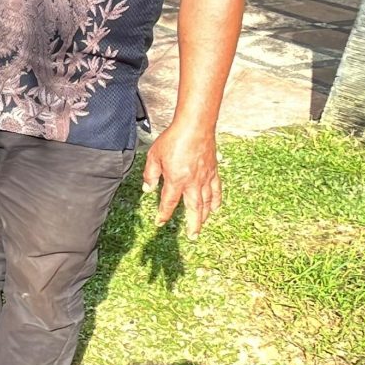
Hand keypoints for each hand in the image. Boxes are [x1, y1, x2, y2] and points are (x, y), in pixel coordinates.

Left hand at [141, 122, 220, 238]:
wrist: (195, 127)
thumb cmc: (174, 139)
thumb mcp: (154, 156)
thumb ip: (150, 174)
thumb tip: (148, 188)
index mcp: (176, 180)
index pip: (168, 203)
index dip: (164, 215)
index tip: (160, 222)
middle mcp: (192, 183)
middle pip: (193, 209)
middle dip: (192, 224)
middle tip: (192, 236)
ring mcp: (205, 178)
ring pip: (207, 202)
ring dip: (204, 216)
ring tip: (202, 225)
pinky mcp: (213, 171)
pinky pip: (216, 190)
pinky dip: (216, 201)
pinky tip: (216, 208)